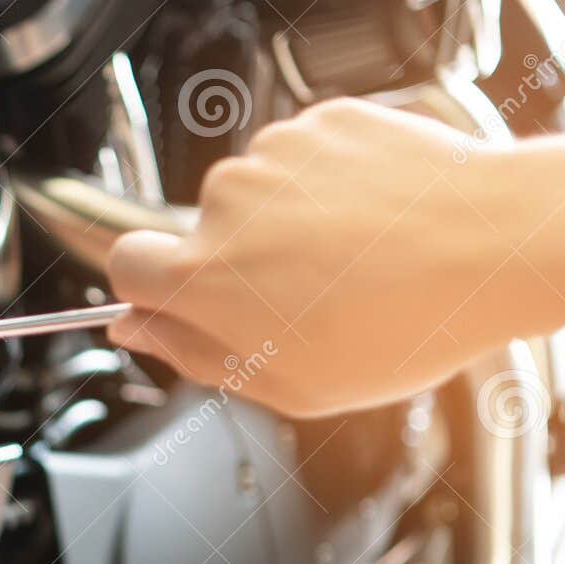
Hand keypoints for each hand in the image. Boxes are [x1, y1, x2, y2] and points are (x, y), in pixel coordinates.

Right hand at [107, 98, 555, 417]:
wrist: (495, 245)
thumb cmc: (402, 325)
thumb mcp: (286, 384)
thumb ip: (194, 356)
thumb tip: (137, 330)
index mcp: (203, 277)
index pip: (124, 264)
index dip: (148, 287)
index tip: (177, 301)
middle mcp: (225, 204)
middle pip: (200, 233)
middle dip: (238, 262)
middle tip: (303, 298)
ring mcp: (275, 156)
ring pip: (255, 194)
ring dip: (287, 224)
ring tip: (352, 259)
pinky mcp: (322, 123)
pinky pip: (302, 158)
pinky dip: (328, 186)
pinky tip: (371, 221)